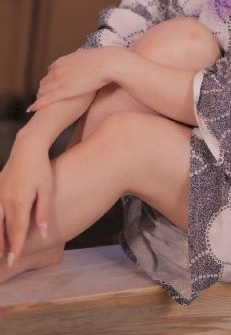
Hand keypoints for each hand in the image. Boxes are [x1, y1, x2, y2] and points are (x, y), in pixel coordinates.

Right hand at [0, 138, 52, 264]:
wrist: (27, 148)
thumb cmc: (41, 169)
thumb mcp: (47, 189)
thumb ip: (44, 211)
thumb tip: (44, 232)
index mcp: (20, 201)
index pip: (17, 229)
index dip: (16, 246)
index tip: (15, 261)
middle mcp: (5, 199)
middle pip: (2, 228)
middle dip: (3, 246)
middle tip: (6, 263)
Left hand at [27, 47, 119, 111]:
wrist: (108, 62)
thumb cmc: (105, 61)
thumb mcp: (92, 58)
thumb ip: (87, 62)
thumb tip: (92, 62)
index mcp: (65, 61)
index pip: (52, 71)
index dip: (50, 79)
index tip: (50, 85)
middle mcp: (59, 70)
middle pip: (45, 81)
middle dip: (42, 90)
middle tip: (41, 98)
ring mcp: (60, 80)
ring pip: (43, 91)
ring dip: (39, 98)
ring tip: (37, 105)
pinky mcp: (64, 91)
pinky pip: (47, 99)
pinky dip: (38, 104)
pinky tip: (32, 109)